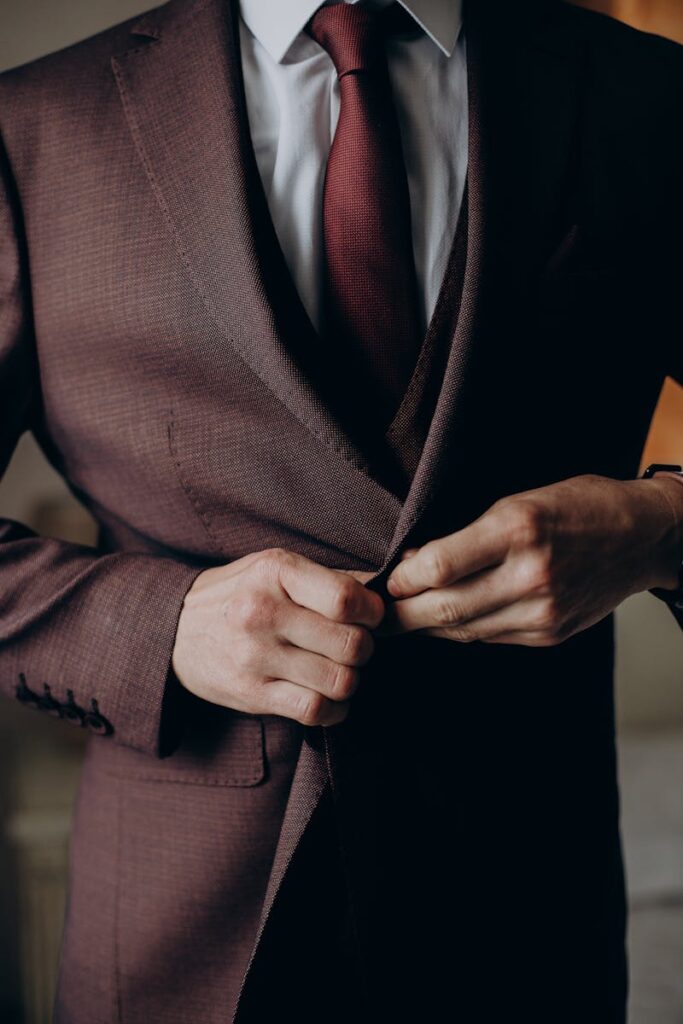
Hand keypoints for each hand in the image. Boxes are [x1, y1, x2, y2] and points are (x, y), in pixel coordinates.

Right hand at [172, 548, 384, 724]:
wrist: (176, 629)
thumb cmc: (242, 594)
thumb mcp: (277, 569)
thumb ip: (331, 578)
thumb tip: (388, 586)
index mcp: (275, 571)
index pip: (346, 599)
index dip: (373, 613)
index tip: (369, 617)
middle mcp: (262, 612)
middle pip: (351, 644)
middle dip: (365, 649)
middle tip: (354, 646)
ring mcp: (254, 656)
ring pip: (339, 681)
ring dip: (350, 680)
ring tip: (339, 669)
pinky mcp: (251, 693)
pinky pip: (315, 711)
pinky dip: (334, 709)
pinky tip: (328, 696)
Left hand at [380, 473, 681, 646]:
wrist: (640, 537)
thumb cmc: (576, 506)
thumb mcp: (519, 501)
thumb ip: (468, 536)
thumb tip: (414, 564)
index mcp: (519, 529)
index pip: (440, 565)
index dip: (402, 578)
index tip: (386, 580)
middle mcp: (530, 574)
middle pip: (445, 608)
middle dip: (401, 615)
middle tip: (375, 616)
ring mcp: (543, 610)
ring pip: (463, 629)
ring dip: (426, 626)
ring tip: (403, 618)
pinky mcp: (549, 634)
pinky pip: (489, 637)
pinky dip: (461, 630)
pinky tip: (446, 620)